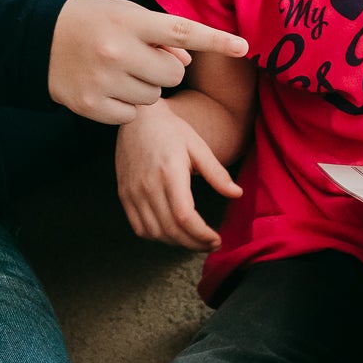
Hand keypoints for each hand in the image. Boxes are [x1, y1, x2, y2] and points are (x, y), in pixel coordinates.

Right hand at [49, 0, 247, 123]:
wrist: (38, 40)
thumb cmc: (91, 22)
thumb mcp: (125, 15)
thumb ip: (159, 35)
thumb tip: (188, 60)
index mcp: (129, 21)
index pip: (182, 31)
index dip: (216, 40)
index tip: (245, 46)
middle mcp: (118, 51)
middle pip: (172, 75)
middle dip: (165, 72)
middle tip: (142, 61)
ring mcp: (105, 81)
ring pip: (154, 97)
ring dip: (144, 89)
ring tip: (120, 73)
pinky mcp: (93, 106)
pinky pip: (132, 114)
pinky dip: (126, 106)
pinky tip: (108, 89)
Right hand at [116, 100, 241, 250]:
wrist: (137, 118)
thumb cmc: (171, 130)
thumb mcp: (199, 147)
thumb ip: (217, 173)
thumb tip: (237, 194)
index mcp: (170, 173)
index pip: (184, 216)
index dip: (201, 234)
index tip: (216, 239)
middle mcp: (148, 185)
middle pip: (171, 229)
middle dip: (194, 243)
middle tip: (210, 244)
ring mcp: (133, 192)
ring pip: (155, 233)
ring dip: (177, 243)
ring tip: (194, 240)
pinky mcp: (124, 195)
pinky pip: (139, 227)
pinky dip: (157, 237)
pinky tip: (172, 234)